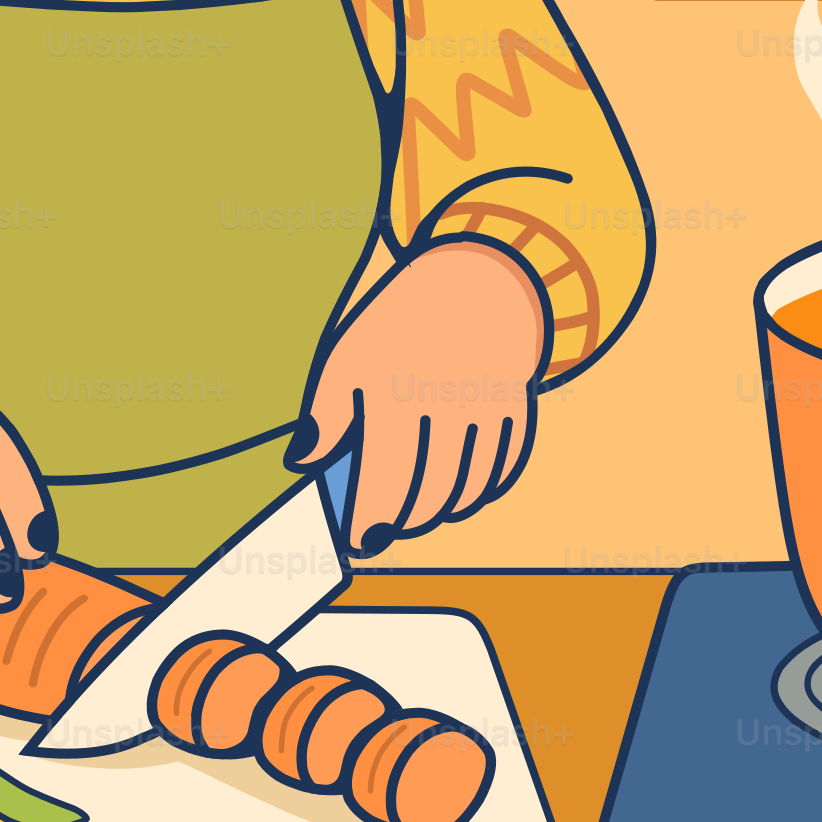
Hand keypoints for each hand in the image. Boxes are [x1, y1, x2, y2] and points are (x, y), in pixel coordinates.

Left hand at [289, 236, 549, 556]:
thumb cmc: (399, 324)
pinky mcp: (518, 407)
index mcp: (395, 387)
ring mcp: (488, 406)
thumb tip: (303, 460)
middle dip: (402, 523)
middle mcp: (445, 399)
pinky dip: (481, 492)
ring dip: (440, 512)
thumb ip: (325, 412)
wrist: (475, 280)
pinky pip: (503, 470)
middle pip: (429, 493)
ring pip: (468, 488)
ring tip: (417, 515)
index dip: (369, 520)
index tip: (358, 541)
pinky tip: (459, 496)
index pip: (384, 478)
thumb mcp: (348, 355)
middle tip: (383, 531)